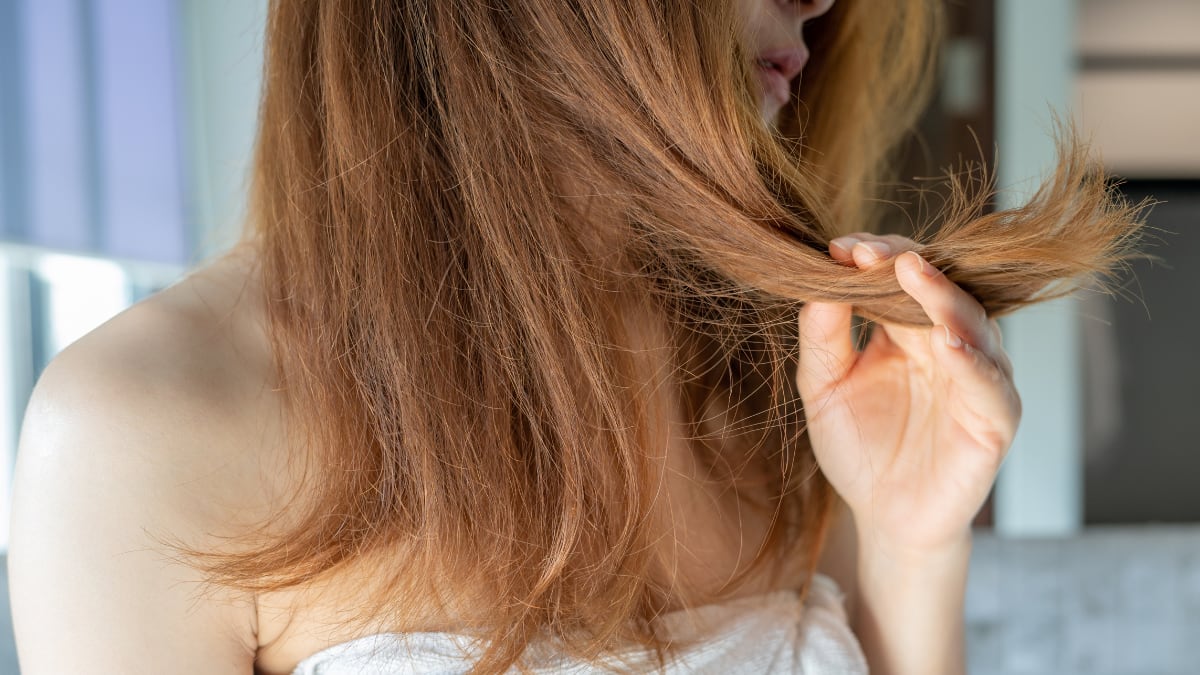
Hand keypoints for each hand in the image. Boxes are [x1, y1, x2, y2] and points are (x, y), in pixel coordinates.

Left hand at [796, 233, 1020, 555]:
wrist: (882, 518)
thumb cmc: (858, 448)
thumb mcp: (823, 387)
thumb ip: (821, 336)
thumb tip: (818, 281)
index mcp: (908, 330)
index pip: (903, 276)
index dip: (877, 257)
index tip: (842, 247)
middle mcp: (948, 345)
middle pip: (940, 289)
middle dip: (907, 265)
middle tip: (874, 251)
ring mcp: (976, 379)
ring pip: (972, 326)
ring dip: (944, 298)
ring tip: (915, 275)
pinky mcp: (994, 420)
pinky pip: (990, 385)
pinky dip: (972, 362)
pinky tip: (948, 343)